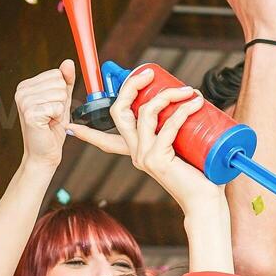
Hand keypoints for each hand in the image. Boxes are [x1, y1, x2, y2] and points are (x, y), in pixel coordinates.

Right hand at [17, 60, 75, 167]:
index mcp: (26, 85)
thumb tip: (68, 62)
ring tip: (49, 120)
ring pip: (60, 94)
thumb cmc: (51, 128)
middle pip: (59, 82)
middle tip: (51, 115)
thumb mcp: (61, 100)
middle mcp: (21, 91)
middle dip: (61, 101)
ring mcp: (24, 101)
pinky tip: (47, 124)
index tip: (52, 107)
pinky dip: (57, 117)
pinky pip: (57, 106)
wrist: (43, 153)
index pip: (57, 74)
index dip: (61, 92)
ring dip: (59, 110)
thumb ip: (65, 81)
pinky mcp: (30, 113)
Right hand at [69, 67, 224, 215]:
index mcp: (136, 151)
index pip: (105, 140)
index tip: (70, 126)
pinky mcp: (157, 159)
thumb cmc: (200, 175)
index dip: (87, 132)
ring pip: (145, 112)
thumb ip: (184, 131)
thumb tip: (195, 101)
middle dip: (130, 85)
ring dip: (168, 95)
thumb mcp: (185, 147)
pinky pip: (168, 125)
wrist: (204, 203)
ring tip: (189, 91)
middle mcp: (135, 153)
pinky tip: (196, 103)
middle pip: (119, 112)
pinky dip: (183, 110)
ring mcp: (143, 156)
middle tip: (149, 72)